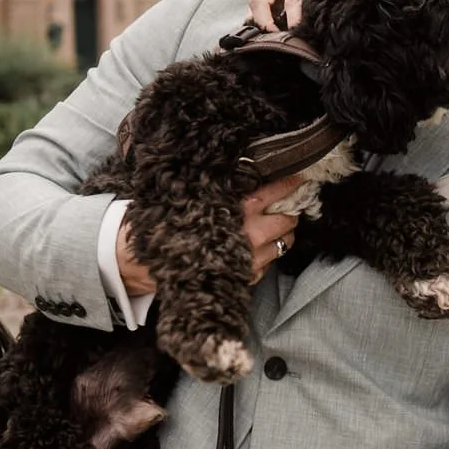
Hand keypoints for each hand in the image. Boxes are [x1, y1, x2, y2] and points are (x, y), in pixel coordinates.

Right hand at [115, 177, 299, 295]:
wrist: (148, 263)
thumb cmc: (172, 224)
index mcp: (236, 210)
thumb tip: (252, 171)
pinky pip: (271, 263)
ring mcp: (251, 260)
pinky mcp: (247, 277)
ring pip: (285, 242)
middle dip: (291, 210)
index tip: (301, 177)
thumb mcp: (196, 196)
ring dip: (285, 232)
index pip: (274, 192)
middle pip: (288, 219)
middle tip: (290, 202)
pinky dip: (271, 252)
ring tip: (278, 223)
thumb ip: (226, 187)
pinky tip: (261, 245)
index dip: (291, 183)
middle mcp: (248, 235)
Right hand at [248, 0, 348, 29]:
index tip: (297, 35)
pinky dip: (257, 17)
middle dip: (264, 22)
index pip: (291, 0)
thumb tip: (343, 15)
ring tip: (272, 39)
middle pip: (260, 1)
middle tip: (278, 40)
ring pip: (253, 2)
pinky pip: (255, 3)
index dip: (293, 20)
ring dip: (258, 22)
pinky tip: (268, 31)